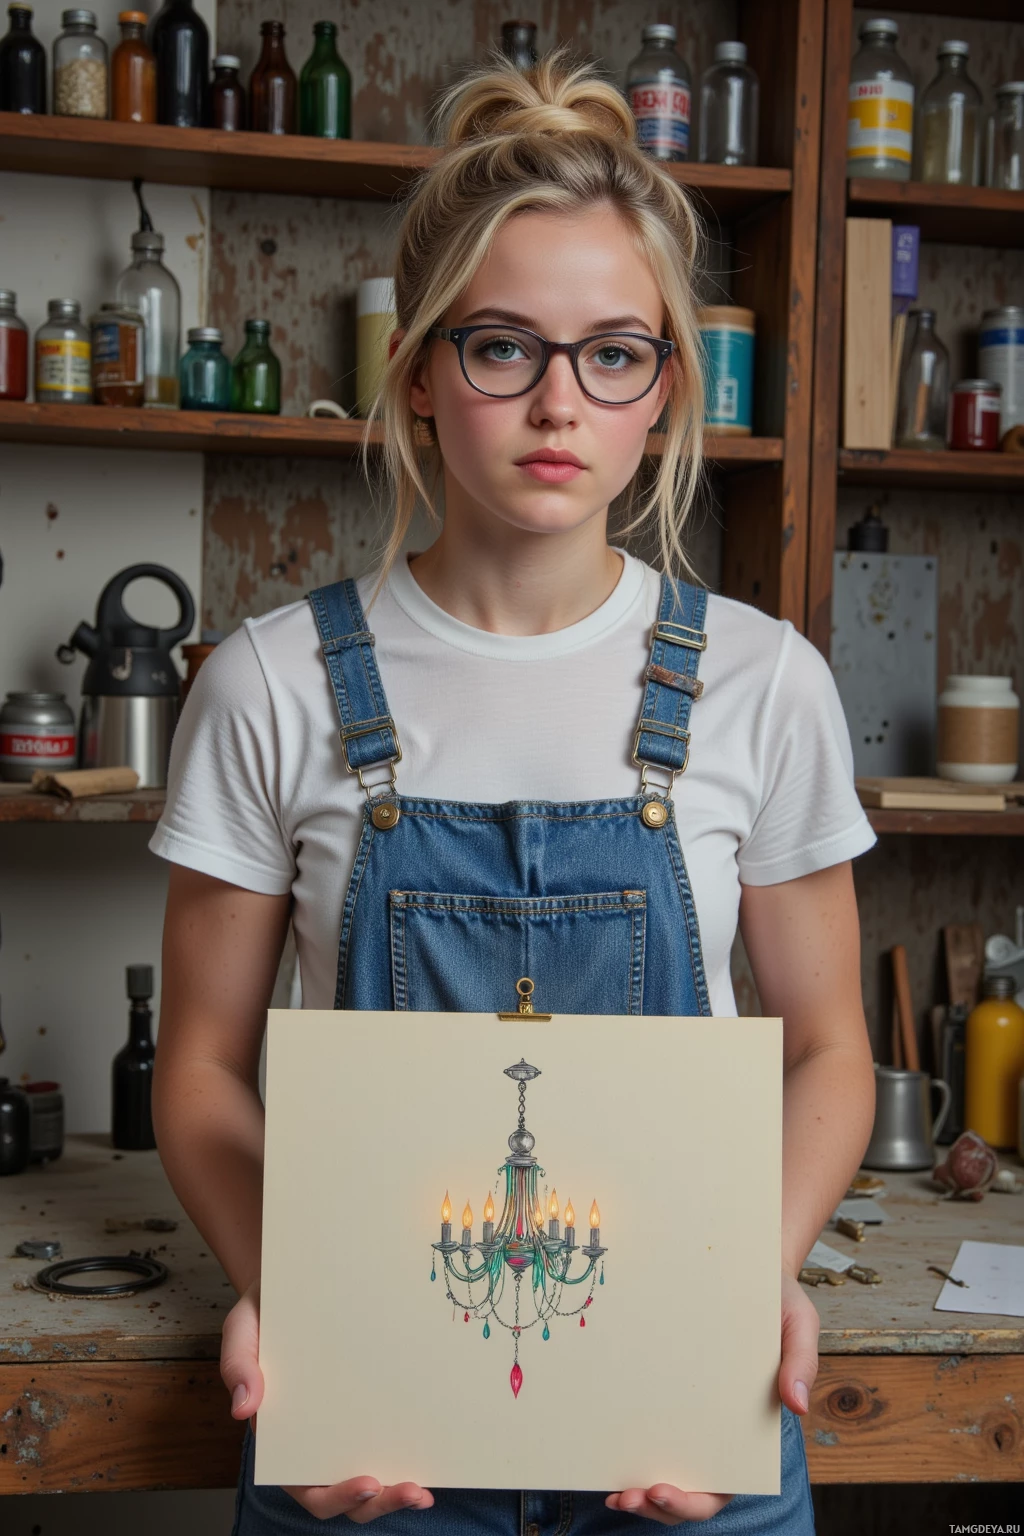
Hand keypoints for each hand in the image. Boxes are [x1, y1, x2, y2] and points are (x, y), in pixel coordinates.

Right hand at [220, 1279, 434, 1521]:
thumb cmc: (266, 1308)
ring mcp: (348, 1424)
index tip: (367, 1482)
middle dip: (377, 1503)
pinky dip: (409, 1456)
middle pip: (344, 1494)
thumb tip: (242, 1409)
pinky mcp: (374, 1402)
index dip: (335, 1494)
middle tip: (410, 1491)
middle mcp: (317, 1439)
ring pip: (372, 1480)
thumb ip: (238, 1363)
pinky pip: (391, 1438)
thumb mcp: (243, 1328)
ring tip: (423, 1492)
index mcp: (283, 1434)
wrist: (298, 1275)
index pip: (305, 1483)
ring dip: (397, 1494)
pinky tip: (433, 1459)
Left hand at [605, 1268, 818, 1522]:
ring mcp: (681, 1412)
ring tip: (614, 1495)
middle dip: (656, 1505)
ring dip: (636, 1493)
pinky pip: (640, 1428)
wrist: (743, 1265)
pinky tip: (600, 1455)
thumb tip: (797, 1405)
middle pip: (686, 1489)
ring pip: (658, 1472)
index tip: (663, 1489)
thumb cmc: (775, 1299)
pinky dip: (622, 1451)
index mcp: (746, 1428)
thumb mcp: (798, 1322)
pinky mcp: (658, 1388)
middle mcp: (712, 1430)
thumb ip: (801, 1360)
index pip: (721, 1483)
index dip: (693, 1500)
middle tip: (627, 1498)